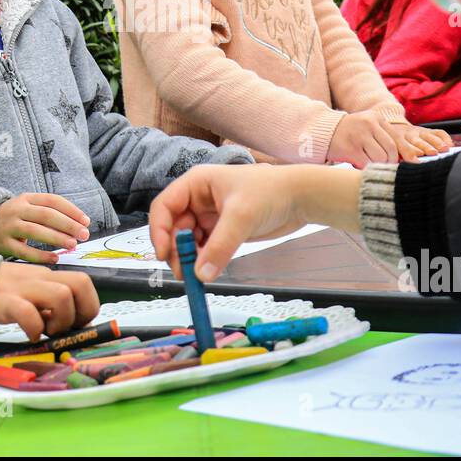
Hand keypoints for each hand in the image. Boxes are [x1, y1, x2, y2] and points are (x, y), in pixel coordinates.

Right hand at [0, 192, 90, 263]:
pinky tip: (55, 258)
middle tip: (83, 235)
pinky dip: (41, 255)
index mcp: (26, 198)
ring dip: (56, 238)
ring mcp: (8, 226)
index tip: (86, 221)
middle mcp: (16, 210)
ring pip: (35, 231)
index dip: (71, 210)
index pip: (52, 200)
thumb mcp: (29, 208)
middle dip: (67, 224)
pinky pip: (24, 251)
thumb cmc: (17, 218)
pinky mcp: (3, 244)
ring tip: (72, 245)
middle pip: (45, 215)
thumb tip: (80, 225)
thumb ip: (51, 214)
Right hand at [0, 262, 100, 341]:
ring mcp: (23, 288)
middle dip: (83, 311)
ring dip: (61, 321)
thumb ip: (51, 304)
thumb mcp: (31, 292)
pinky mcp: (6, 302)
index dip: (88, 306)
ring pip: (61, 296)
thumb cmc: (2, 293)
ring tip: (46, 331)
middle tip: (67, 328)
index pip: (84, 282)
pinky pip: (29, 314)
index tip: (77, 324)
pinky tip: (29, 335)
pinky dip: (35, 329)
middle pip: (81, 283)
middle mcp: (40, 278)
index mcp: (48, 276)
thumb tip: (75, 324)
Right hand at [149, 163, 361, 282]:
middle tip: (183, 273)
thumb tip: (200, 274)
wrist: (300, 198)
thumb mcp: (241, 217)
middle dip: (175, 250)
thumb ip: (220, 247)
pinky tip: (207, 270)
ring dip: (188, 258)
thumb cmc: (271, 192)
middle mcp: (198, 199)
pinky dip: (203, 260)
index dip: (159, 230)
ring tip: (194, 276)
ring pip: (187, 241)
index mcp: (196, 184)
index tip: (163, 254)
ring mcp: (210, 216)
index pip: (164, 207)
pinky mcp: (222, 230)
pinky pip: (204, 248)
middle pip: (173, 228)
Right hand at [327, 111, 451, 164]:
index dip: (406, 152)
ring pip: (380, 158)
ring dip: (377, 165)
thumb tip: (407, 158)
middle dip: (390, 162)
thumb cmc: (350, 134)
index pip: (397, 138)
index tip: (414, 162)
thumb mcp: (368, 128)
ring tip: (368, 162)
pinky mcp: (350, 148)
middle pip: (391, 149)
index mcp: (376, 118)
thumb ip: (384, 137)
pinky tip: (358, 163)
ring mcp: (359, 135)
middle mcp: (369, 124)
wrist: (324, 132)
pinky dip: (365, 167)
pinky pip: (366, 164)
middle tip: (385, 166)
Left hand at [382, 121, 452, 161]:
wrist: (396, 128)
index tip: (417, 162)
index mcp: (397, 141)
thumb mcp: (393, 152)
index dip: (410, 154)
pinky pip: (438, 132)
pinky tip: (450, 146)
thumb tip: (405, 171)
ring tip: (445, 149)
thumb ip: (399, 159)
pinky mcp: (429, 130)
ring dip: (437, 143)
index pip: (404, 148)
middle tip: (433, 153)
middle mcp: (408, 135)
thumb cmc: (395, 146)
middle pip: (417, 141)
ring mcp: (419, 132)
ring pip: (428, 136)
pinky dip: (445, 138)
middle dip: (426, 147)